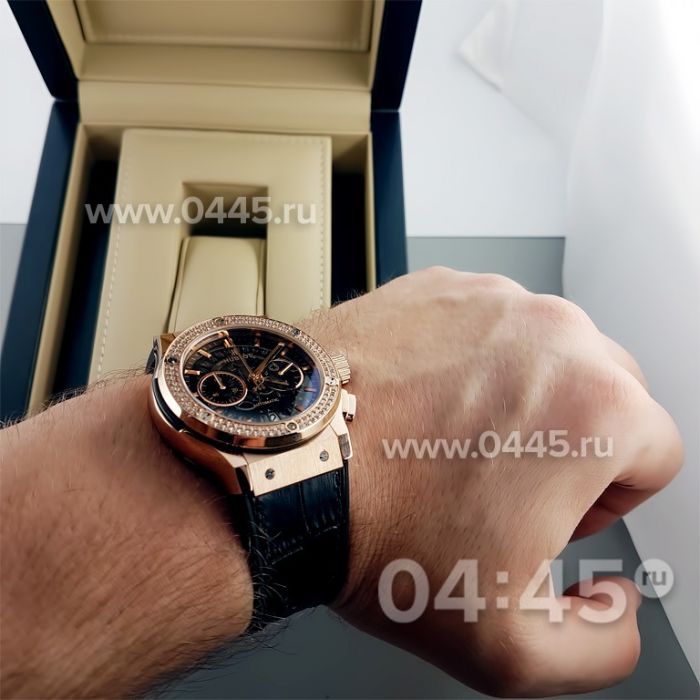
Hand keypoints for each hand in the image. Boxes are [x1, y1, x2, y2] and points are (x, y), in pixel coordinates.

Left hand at [303, 267, 681, 696]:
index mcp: (595, 409)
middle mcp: (551, 336)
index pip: (654, 453)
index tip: (556, 512)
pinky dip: (471, 361)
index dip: (608, 498)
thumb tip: (614, 604)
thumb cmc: (377, 534)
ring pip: (547, 354)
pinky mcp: (440, 287)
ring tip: (456, 443)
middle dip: (573, 444)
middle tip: (506, 484)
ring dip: (522, 398)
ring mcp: (491, 301)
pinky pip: (487, 326)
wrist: (283, 467)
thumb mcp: (508, 645)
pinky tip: (426, 404)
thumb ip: (601, 645)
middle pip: (607, 394)